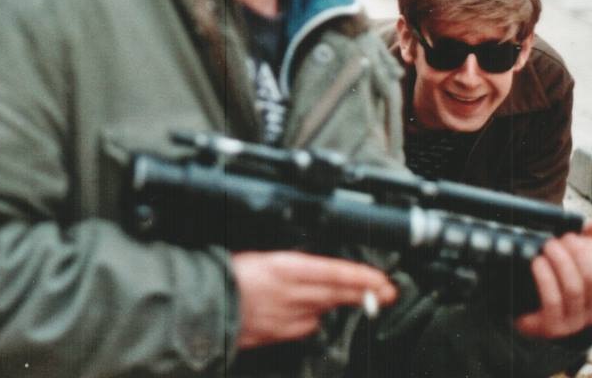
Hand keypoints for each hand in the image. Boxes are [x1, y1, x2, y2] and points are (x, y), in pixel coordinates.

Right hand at [231, 250, 396, 348]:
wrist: (202, 303)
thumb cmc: (227, 274)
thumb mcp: (262, 257)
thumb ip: (289, 265)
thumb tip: (310, 267)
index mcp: (286, 267)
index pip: (335, 273)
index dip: (362, 278)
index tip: (382, 280)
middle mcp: (292, 293)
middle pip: (337, 294)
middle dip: (366, 293)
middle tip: (390, 292)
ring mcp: (287, 317)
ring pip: (325, 309)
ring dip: (345, 302)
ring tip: (367, 297)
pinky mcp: (278, 333)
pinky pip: (305, 325)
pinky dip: (315, 317)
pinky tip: (320, 313)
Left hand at [514, 218, 591, 339]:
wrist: (531, 316)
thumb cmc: (555, 284)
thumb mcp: (573, 262)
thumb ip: (588, 242)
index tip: (572, 235)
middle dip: (574, 252)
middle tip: (556, 239)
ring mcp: (575, 321)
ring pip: (574, 288)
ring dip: (559, 262)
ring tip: (546, 246)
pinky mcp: (554, 327)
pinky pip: (553, 302)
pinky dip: (545, 279)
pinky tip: (537, 263)